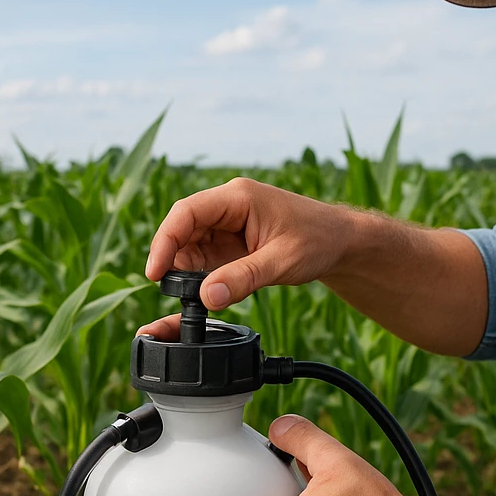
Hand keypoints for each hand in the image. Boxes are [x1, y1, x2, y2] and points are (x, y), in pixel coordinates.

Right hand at [144, 177, 356, 313]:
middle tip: (169, 291)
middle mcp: (227, 206)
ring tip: (188, 296)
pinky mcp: (231, 243)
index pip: (186, 213)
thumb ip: (244, 279)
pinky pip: (204, 258)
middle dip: (172, 258)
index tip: (154, 271)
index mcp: (237, 197)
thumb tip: (206, 297)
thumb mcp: (281, 262)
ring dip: (184, 270)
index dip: (164, 240)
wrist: (340, 243)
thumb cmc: (318, 240)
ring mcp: (227, 225)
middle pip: (182, 228)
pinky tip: (203, 292)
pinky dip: (199, 276)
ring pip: (190, 244)